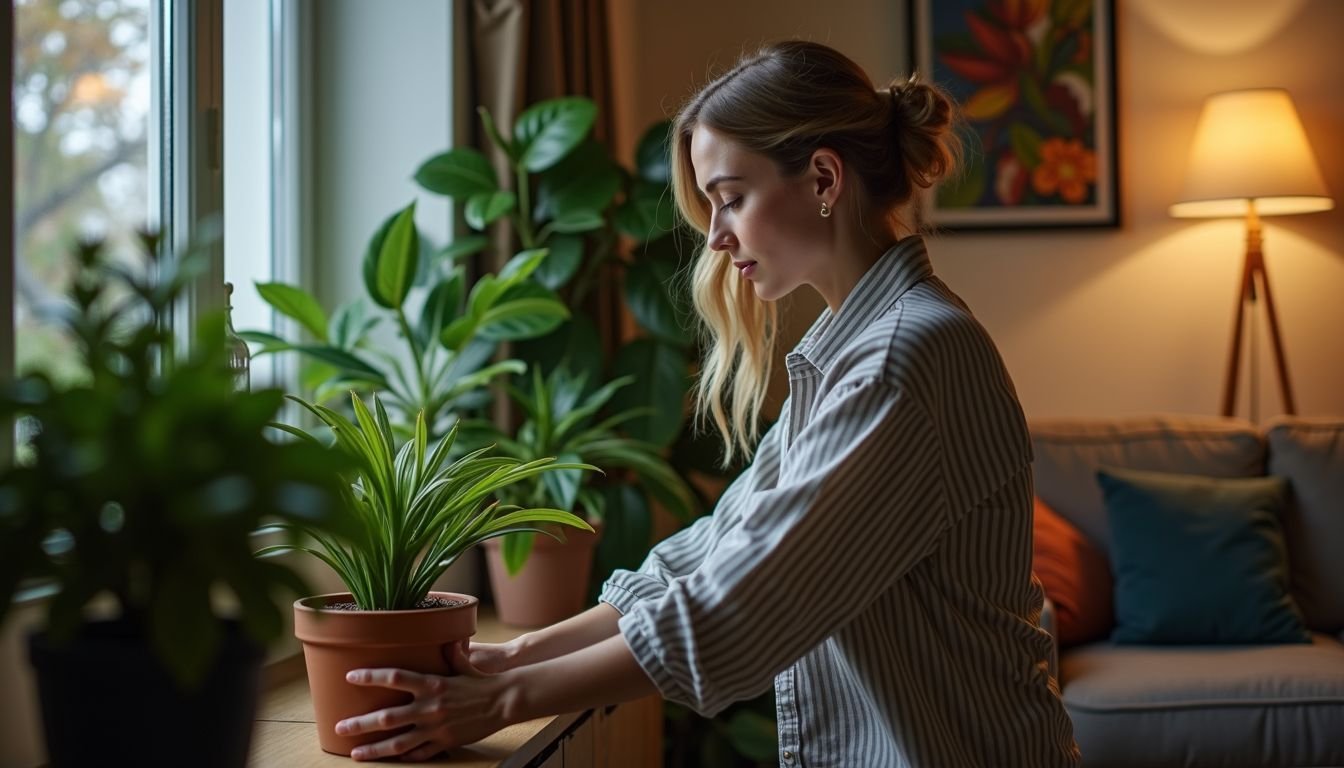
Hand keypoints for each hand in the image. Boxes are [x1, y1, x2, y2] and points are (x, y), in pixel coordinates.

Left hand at [336, 643, 518, 761]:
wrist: (505, 701)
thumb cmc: (483, 681)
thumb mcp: (464, 664)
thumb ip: (450, 653)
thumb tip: (445, 638)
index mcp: (432, 684)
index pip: (395, 677)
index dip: (371, 677)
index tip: (350, 676)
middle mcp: (430, 707)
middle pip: (388, 717)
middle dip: (361, 723)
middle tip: (340, 726)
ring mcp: (436, 728)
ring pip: (398, 743)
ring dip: (374, 749)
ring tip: (355, 754)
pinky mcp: (445, 742)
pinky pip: (420, 754)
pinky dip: (404, 757)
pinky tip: (389, 760)